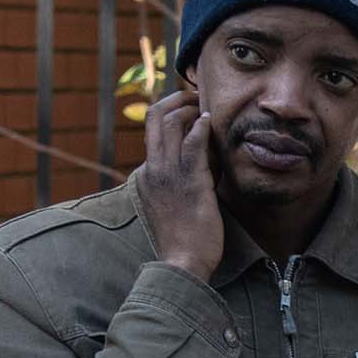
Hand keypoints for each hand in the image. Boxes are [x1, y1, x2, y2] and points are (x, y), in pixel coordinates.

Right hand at [136, 85, 225, 279]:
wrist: (183, 263)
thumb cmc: (186, 239)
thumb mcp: (177, 204)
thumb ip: (185, 181)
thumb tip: (206, 164)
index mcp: (146, 174)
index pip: (153, 132)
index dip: (170, 113)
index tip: (188, 107)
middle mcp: (152, 169)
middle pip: (155, 119)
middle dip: (175, 100)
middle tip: (195, 95)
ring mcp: (168, 174)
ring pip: (170, 124)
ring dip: (189, 107)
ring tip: (205, 103)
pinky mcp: (189, 182)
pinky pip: (192, 146)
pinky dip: (200, 128)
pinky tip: (210, 120)